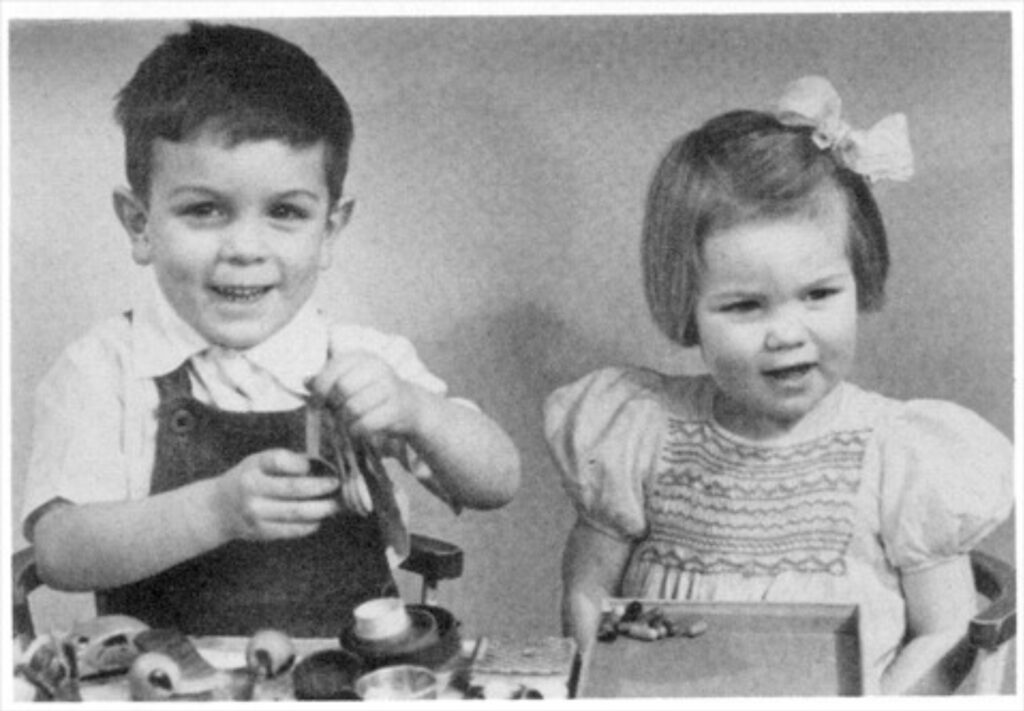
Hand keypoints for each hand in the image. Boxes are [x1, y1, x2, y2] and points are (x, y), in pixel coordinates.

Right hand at [211, 449, 339, 541]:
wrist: (219, 509)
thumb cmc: (250, 478)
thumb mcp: (259, 462)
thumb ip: (286, 461)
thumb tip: (323, 464)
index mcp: (253, 466)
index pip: (279, 460)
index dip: (301, 463)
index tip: (318, 464)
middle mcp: (252, 489)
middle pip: (294, 488)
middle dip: (321, 487)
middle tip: (338, 485)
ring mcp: (256, 513)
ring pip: (297, 512)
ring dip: (322, 508)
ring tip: (336, 504)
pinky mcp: (261, 532)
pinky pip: (292, 529)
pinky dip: (310, 524)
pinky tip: (319, 518)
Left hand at [308, 350, 422, 439]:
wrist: (410, 406)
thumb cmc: (373, 393)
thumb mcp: (351, 380)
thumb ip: (327, 380)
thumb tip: (305, 381)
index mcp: (362, 357)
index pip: (334, 368)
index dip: (321, 387)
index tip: (319, 401)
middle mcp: (377, 367)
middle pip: (343, 389)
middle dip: (335, 406)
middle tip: (337, 413)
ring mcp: (390, 387)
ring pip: (353, 408)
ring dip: (346, 420)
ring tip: (349, 421)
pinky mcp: (397, 408)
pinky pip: (367, 423)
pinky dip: (358, 430)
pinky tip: (359, 428)